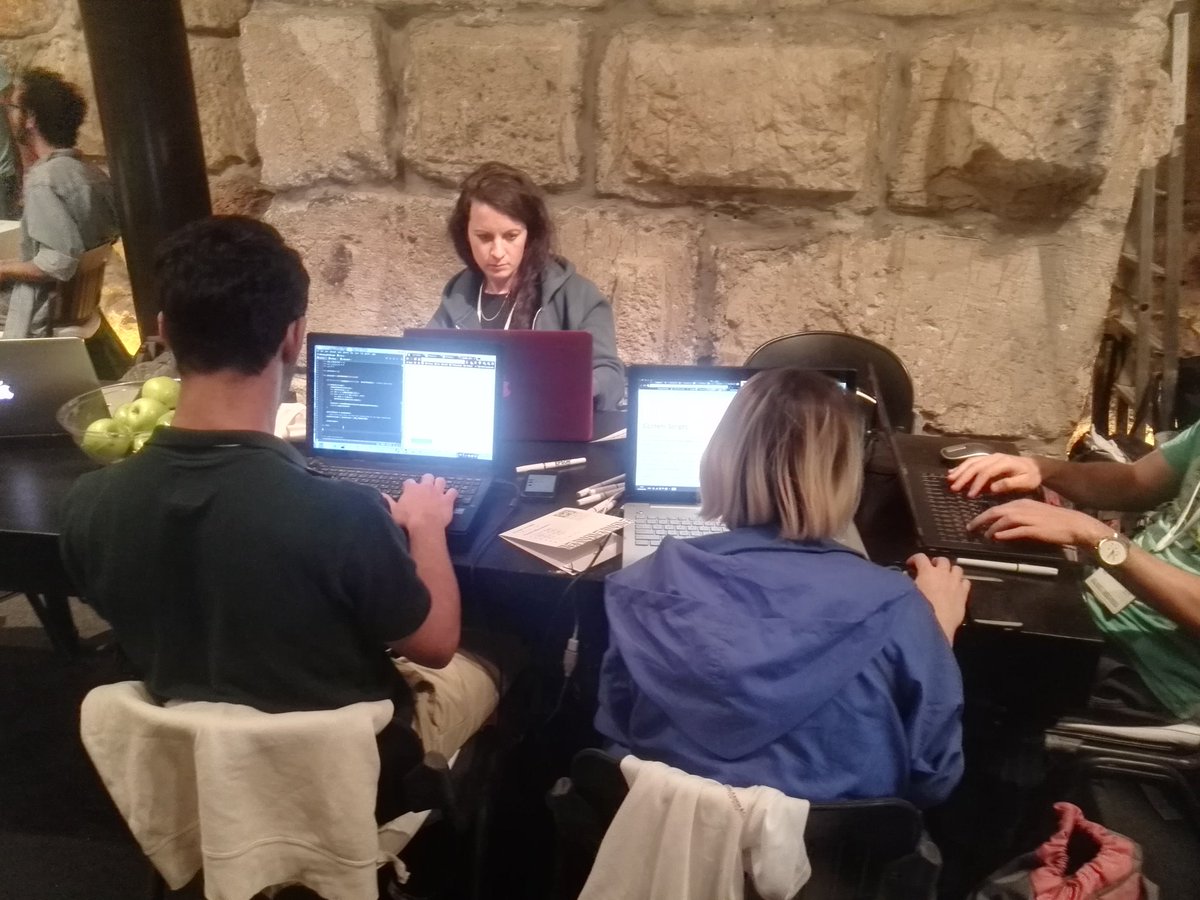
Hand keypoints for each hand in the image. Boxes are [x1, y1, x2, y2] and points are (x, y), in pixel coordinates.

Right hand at [384, 474, 457, 533]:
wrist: (424, 525)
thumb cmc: (407, 520)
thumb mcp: (393, 511)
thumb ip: (388, 501)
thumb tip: (382, 495)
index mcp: (411, 489)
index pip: (409, 482)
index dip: (409, 485)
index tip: (408, 489)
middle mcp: (425, 487)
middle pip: (427, 477)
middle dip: (427, 480)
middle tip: (426, 487)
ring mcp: (437, 492)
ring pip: (441, 480)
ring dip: (440, 484)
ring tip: (439, 489)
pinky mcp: (447, 499)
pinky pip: (453, 491)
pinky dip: (452, 493)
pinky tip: (451, 496)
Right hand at [907, 553, 969, 642]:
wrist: (936, 624)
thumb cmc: (919, 608)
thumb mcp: (908, 592)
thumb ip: (908, 582)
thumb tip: (906, 577)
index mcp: (927, 571)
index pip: (920, 557)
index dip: (914, 559)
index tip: (911, 564)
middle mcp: (943, 573)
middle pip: (942, 560)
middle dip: (935, 562)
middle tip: (931, 568)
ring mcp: (955, 583)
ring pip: (957, 568)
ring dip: (950, 570)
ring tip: (945, 576)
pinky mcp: (964, 594)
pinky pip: (966, 582)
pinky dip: (961, 582)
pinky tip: (956, 587)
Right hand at [947, 453, 1040, 497]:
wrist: (1036, 466)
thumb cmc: (1031, 476)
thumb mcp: (1026, 482)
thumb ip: (1009, 484)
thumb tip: (992, 488)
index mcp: (1004, 462)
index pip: (986, 472)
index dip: (977, 483)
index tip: (970, 495)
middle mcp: (995, 457)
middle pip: (975, 466)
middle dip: (963, 477)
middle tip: (953, 488)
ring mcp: (990, 456)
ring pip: (971, 462)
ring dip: (959, 471)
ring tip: (949, 480)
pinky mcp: (988, 458)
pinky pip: (972, 461)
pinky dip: (961, 466)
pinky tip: (953, 472)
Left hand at [968, 498, 1108, 548]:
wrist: (1074, 524)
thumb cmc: (1054, 520)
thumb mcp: (1033, 514)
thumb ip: (1017, 518)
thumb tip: (1001, 528)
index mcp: (1021, 503)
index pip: (997, 507)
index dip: (983, 515)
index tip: (974, 522)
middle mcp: (1022, 508)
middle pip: (995, 512)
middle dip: (980, 520)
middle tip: (970, 528)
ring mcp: (1028, 518)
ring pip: (1004, 520)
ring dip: (991, 528)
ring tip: (984, 536)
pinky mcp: (1035, 529)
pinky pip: (1016, 530)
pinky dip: (1005, 533)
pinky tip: (997, 538)